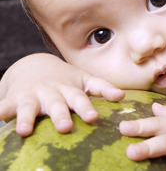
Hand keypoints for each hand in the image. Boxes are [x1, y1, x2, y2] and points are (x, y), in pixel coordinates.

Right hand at [0, 53, 124, 136]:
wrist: (35, 66)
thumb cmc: (65, 79)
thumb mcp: (84, 80)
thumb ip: (103, 88)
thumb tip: (123, 96)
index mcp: (69, 90)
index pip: (79, 99)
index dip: (86, 108)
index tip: (93, 118)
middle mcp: (51, 93)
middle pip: (56, 104)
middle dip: (60, 115)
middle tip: (65, 127)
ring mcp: (32, 96)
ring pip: (28, 107)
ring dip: (26, 117)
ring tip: (24, 130)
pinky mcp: (14, 99)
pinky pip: (5, 106)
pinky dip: (0, 111)